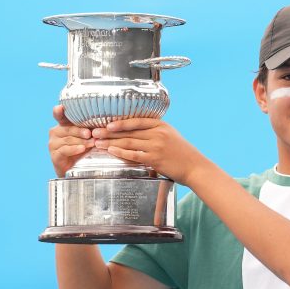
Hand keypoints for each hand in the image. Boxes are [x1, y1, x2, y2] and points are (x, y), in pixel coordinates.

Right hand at [48, 105, 94, 177]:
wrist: (76, 169)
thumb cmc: (83, 149)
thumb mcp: (87, 137)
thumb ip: (89, 129)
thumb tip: (103, 121)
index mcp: (63, 126)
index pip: (59, 116)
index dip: (59, 111)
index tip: (60, 107)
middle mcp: (55, 133)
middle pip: (68, 129)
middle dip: (80, 131)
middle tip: (90, 133)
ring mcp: (53, 144)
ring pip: (68, 140)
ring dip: (81, 141)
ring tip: (92, 143)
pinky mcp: (55, 156)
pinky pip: (65, 150)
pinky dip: (74, 149)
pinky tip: (81, 149)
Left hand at [91, 118, 206, 184]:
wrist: (195, 167)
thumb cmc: (182, 153)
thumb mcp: (171, 136)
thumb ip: (155, 132)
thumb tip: (137, 132)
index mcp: (161, 125)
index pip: (137, 121)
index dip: (120, 122)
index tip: (107, 123)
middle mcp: (158, 133)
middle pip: (129, 131)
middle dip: (109, 132)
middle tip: (95, 132)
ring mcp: (156, 146)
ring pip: (129, 142)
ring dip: (111, 142)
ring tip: (98, 143)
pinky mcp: (155, 159)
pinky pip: (134, 154)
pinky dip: (121, 152)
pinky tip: (111, 151)